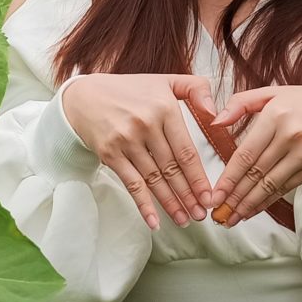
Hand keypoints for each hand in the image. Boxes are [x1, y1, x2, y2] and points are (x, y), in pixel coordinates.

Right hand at [60, 73, 217, 229]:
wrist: (85, 96)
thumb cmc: (130, 91)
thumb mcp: (166, 80)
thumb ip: (197, 89)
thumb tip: (216, 114)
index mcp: (164, 108)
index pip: (186, 151)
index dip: (199, 178)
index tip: (209, 196)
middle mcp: (145, 125)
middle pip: (172, 169)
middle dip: (188, 196)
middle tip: (201, 214)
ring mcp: (126, 140)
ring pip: (154, 180)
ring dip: (170, 204)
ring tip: (184, 219)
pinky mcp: (110, 153)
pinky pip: (131, 184)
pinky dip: (143, 205)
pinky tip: (154, 221)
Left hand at [204, 85, 301, 227]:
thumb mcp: (275, 93)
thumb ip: (242, 103)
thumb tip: (215, 122)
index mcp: (276, 115)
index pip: (246, 153)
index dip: (229, 177)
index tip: (215, 194)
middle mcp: (291, 135)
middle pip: (256, 173)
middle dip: (235, 197)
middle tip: (219, 213)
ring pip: (270, 185)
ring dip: (249, 204)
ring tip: (233, 217)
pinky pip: (286, 188)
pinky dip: (268, 201)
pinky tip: (254, 209)